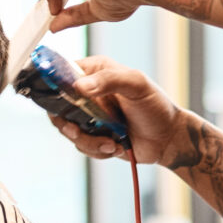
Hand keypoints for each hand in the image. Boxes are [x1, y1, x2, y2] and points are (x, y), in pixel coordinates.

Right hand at [47, 57, 185, 168]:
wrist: (168, 139)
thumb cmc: (156, 106)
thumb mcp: (136, 85)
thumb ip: (109, 80)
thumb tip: (80, 86)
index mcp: (95, 72)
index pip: (61, 73)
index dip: (54, 87)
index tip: (60, 103)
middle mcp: (88, 93)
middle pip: (57, 107)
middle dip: (69, 125)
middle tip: (79, 131)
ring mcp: (89, 116)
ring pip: (68, 131)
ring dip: (89, 142)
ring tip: (112, 142)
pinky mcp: (93, 136)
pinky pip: (81, 146)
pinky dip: (98, 150)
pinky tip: (116, 146)